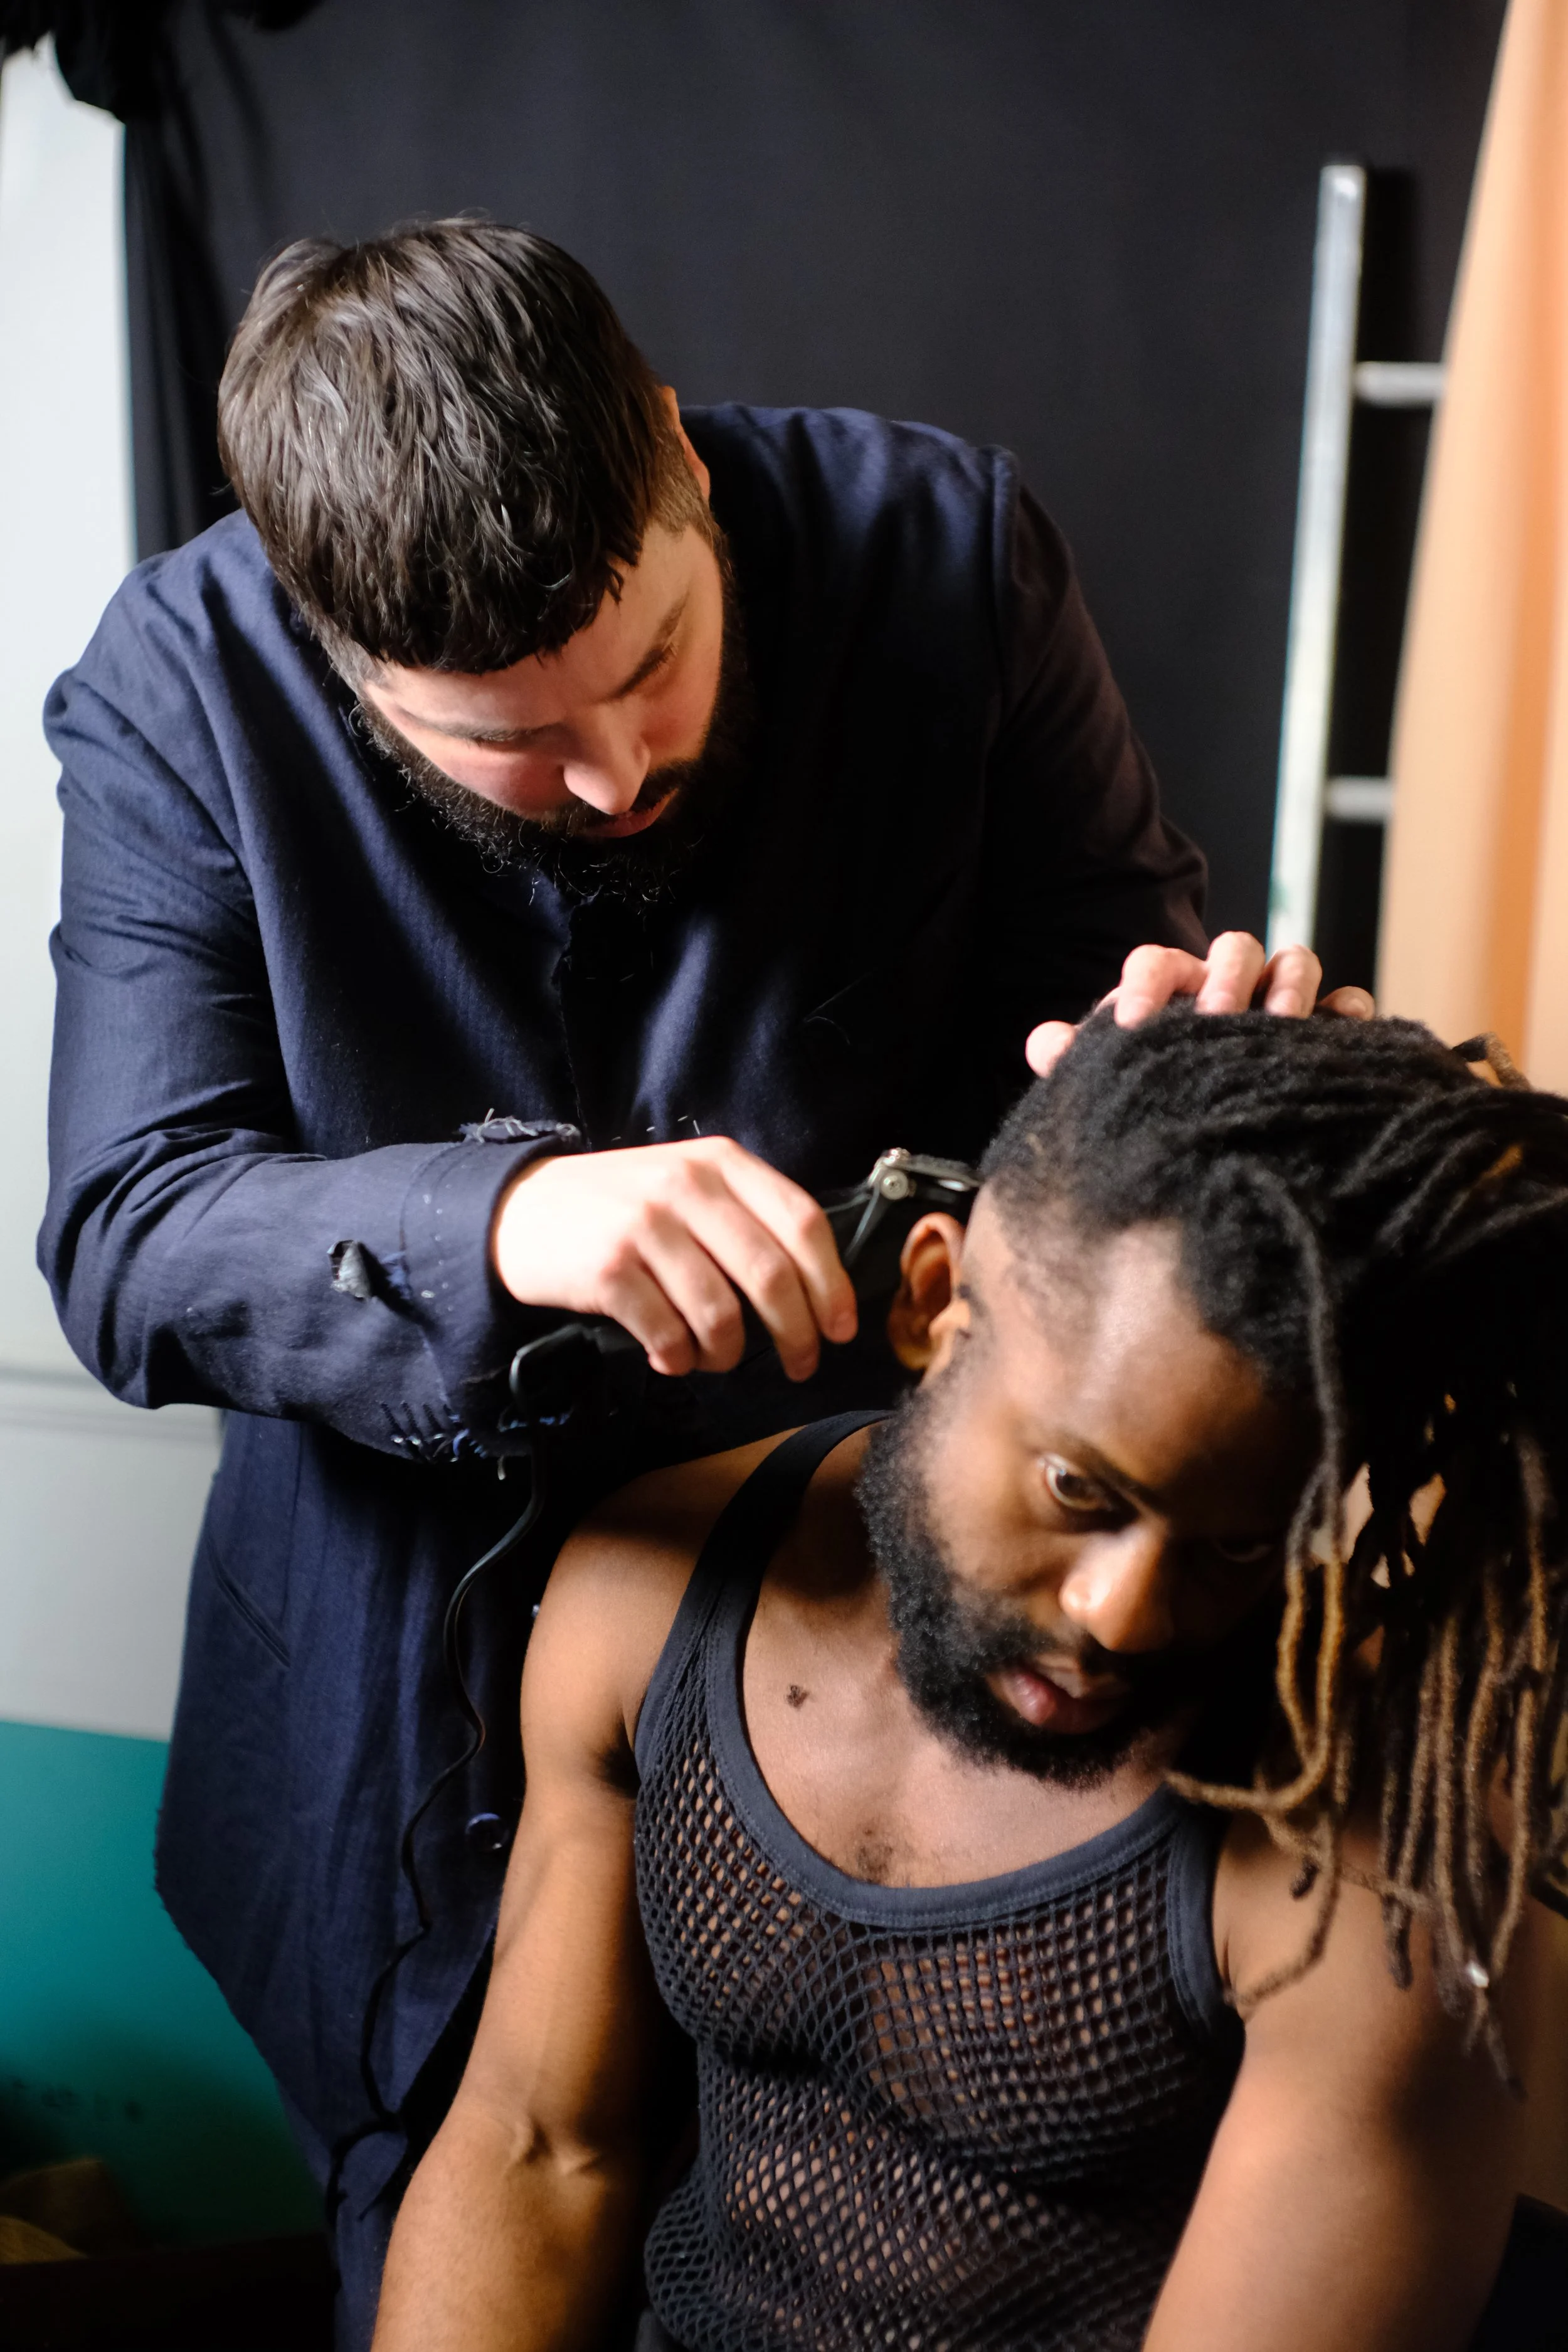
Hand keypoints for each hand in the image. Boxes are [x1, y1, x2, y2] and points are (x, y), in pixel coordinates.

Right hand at [492, 1138, 857, 1380]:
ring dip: (729, 1353)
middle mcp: (687, 1186)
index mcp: (720, 1163)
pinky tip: (670, 1357)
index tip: (842, 1327)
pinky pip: (670, 1335)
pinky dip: (679, 1359)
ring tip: (716, 1359)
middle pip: (772, 1275)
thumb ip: (746, 1218)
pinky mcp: (609, 1269)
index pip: (803, 1222)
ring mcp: (645, 1226)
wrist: (520, 1211)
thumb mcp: (688, 1186)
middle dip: (798, 1334)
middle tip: (801, 1364)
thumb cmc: (619, 1208)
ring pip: (722, 1314)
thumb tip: (815, 1288)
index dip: (833, 1283)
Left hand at [1024, 932, 1374, 1077]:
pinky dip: (1347, 1006)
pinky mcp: (1324, 1031)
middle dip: (1225, 979)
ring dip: (1290, 984)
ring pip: (1294, 962)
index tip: (1132, 1027)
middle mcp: (1226, 988)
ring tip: (1279, 1022)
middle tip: (1214, 1020)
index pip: (1156, 964)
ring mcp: (1279, 1004)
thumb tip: (1045, 1045)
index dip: (1145, 985)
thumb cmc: (1151, 1096)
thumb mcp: (1112, 1081)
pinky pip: (1347, 1002)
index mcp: (1171, 990)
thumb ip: (1078, 1061)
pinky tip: (1341, 1026)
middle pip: (1235, 950)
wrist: (1201, 1140)